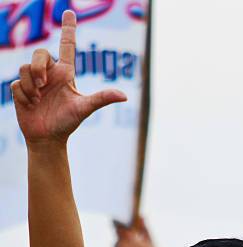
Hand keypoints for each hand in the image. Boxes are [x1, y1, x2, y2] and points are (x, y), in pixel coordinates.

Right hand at [12, 10, 125, 144]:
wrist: (48, 138)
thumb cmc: (67, 123)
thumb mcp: (84, 109)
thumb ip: (102, 99)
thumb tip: (124, 96)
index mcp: (65, 73)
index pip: (67, 45)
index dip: (68, 29)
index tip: (69, 12)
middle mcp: (49, 74)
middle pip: (39, 53)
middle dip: (38, 66)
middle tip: (45, 85)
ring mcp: (34, 81)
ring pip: (25, 68)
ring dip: (33, 85)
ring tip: (39, 100)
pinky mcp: (21, 90)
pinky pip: (17, 83)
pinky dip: (25, 94)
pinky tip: (32, 105)